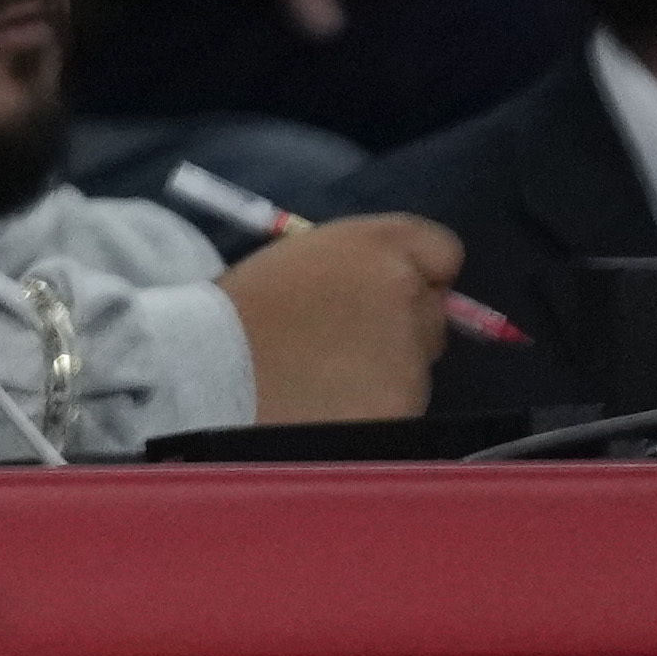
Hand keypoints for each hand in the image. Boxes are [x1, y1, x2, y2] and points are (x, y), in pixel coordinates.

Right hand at [221, 214, 457, 424]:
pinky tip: (330, 408)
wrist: (214, 372)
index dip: (419, 272)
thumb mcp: (301, 258)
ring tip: (324, 379)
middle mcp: (405, 294)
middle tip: (346, 344)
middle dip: (402, 327)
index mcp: (376, 246)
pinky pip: (400, 407)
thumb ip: (356, 265)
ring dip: (386, 371)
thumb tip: (386, 288)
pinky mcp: (402, 409)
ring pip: (416, 366)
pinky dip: (375, 409)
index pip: (442, 250)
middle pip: (432, 313)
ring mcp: (408, 357)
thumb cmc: (244, 310)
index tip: (391, 292)